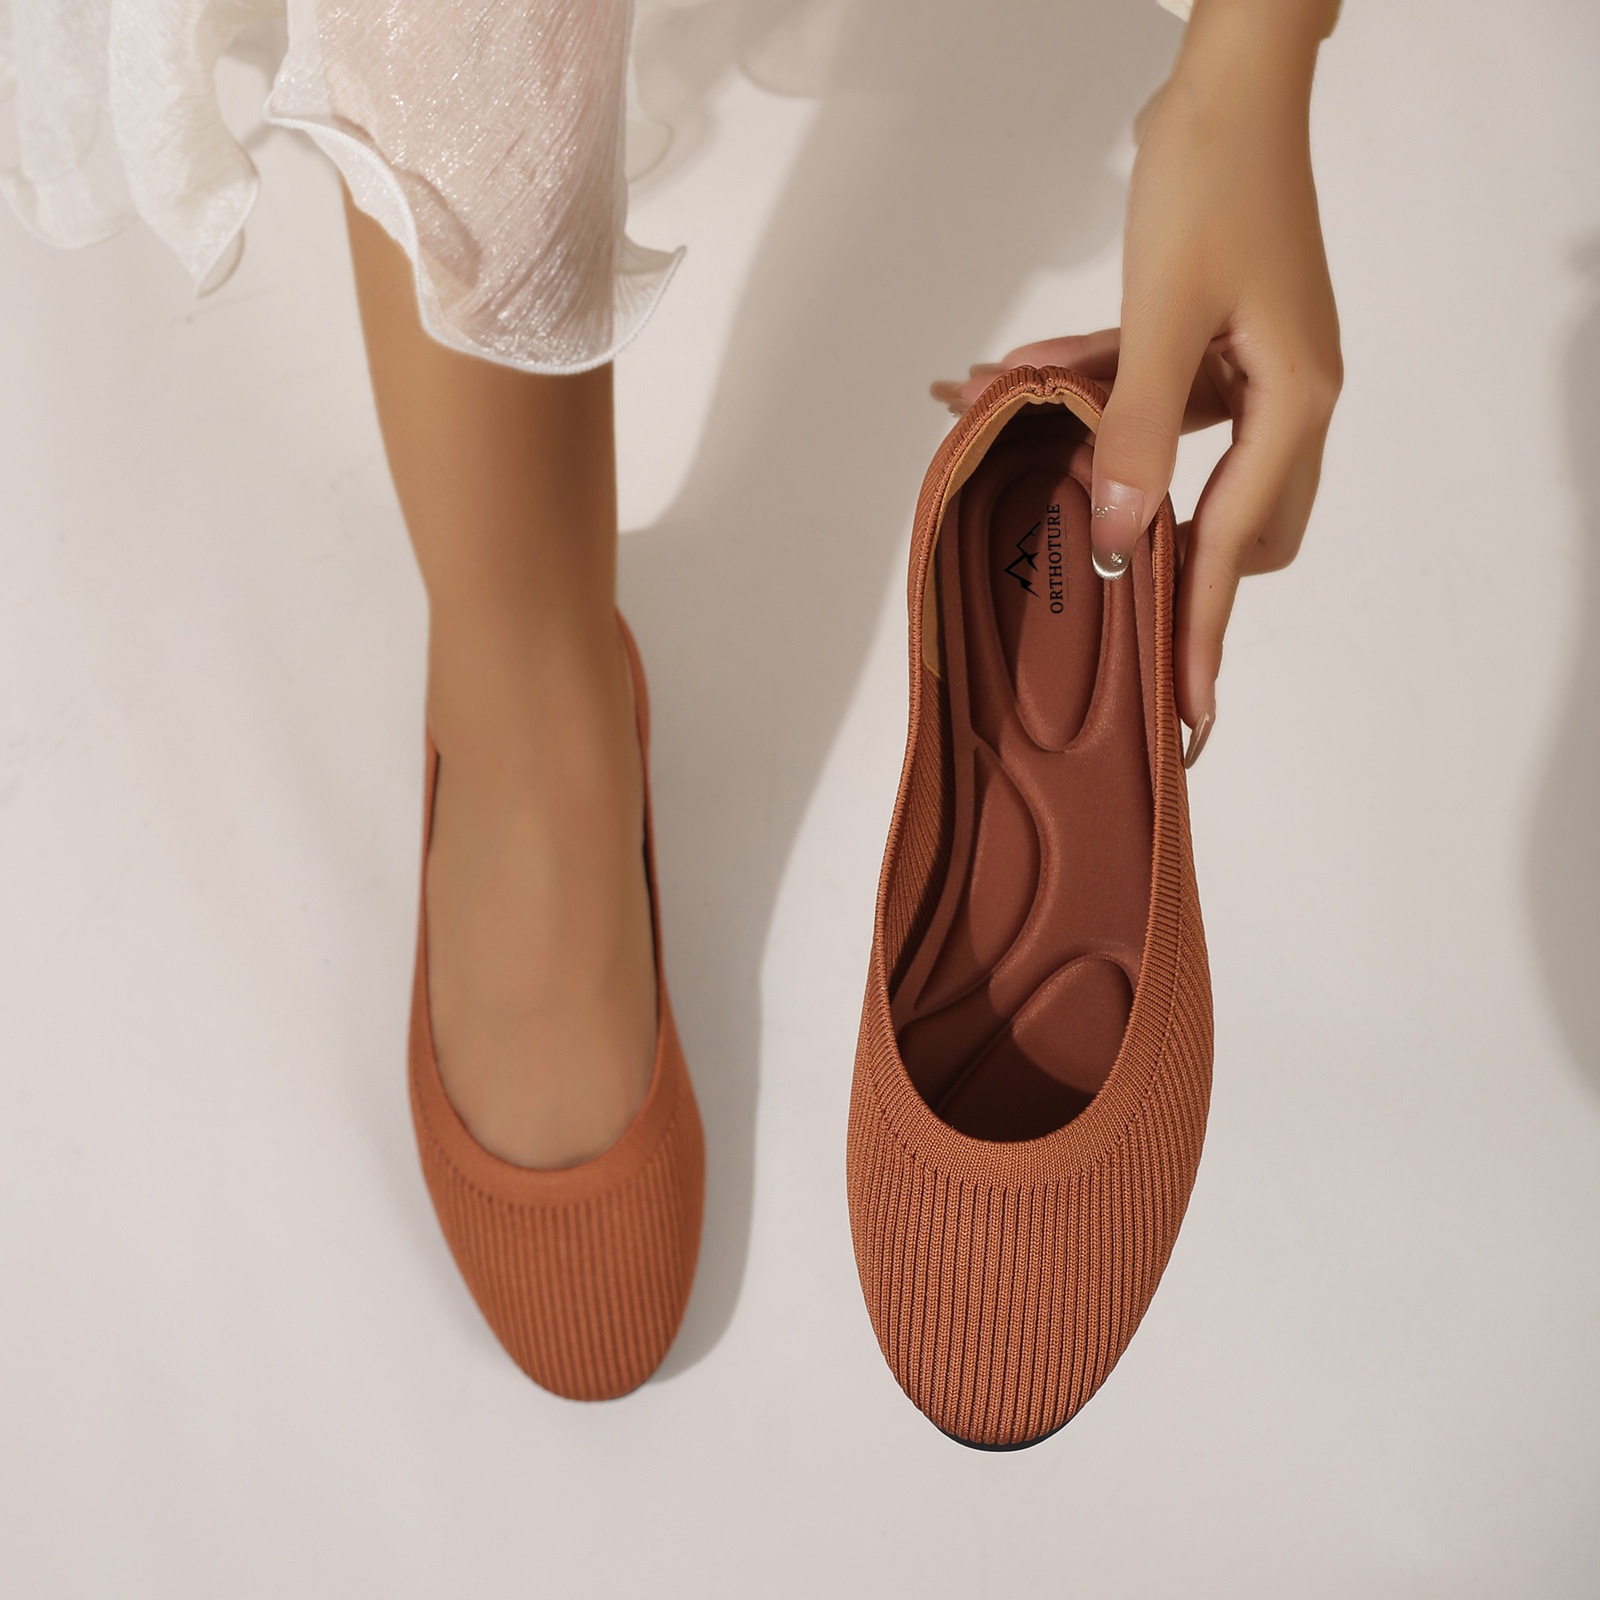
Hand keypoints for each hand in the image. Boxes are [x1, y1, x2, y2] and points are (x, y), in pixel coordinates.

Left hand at [933, 0, 1341, 764]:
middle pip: (1229, 524)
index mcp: (1294, 404)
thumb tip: (1119, 535)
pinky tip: (1023, 377)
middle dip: (1157, 544)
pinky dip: (1096, 396)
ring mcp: (1253, 374)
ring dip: (1101, 451)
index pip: (1233, 548)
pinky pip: (1156, 400)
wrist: (1228, 81)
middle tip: (1091, 561)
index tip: (1185, 714)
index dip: (1198, 633)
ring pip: (1180, 461)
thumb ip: (1137, 430)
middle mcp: (1286, 400)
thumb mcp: (1164, 316)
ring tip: (1014, 424)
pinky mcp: (1216, 345)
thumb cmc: (1212, 180)